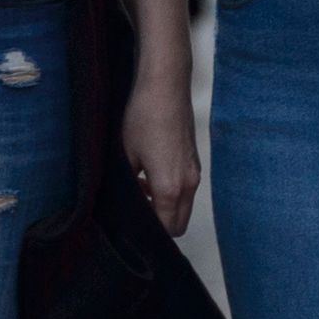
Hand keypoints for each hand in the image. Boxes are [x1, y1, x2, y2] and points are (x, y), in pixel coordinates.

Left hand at [122, 58, 199, 235]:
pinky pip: (185, 189)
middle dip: (159, 224)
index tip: (130, 224)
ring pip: (182, 206)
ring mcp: (194, 172)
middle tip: (134, 210)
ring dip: (164, 206)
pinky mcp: (194, 160)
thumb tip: (124, 200)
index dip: (147, 232)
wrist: (166, 86)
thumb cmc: (144, 116)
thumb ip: (128, 185)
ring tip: (138, 189)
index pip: (165, 229)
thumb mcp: (126, 154)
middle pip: (178, 224)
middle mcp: (188, 184)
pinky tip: (149, 174)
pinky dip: (171, 192)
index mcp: (170, 188)